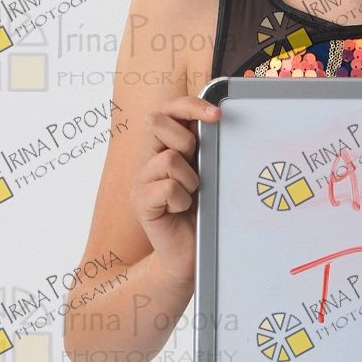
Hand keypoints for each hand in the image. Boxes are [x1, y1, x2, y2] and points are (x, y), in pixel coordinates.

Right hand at [131, 95, 220, 286]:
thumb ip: (209, 146)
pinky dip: (182, 200)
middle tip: (196, 163)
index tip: (217, 114)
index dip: (191, 105)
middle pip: (156, 121)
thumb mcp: (210, 172)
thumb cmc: (203, 212)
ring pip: (169, 158)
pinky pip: (167, 187)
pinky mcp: (140, 201)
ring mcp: (142, 179)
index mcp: (168, 145)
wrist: (189, 256)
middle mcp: (150, 158)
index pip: (170, 109)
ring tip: (191, 196)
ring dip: (190, 179)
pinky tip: (181, 210)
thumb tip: (222, 119)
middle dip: (185, 140)